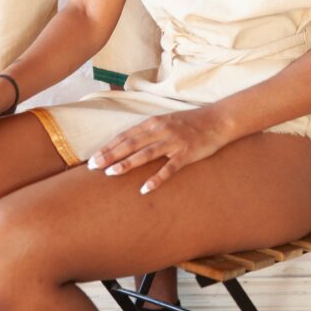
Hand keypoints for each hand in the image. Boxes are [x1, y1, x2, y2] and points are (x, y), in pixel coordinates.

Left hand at [86, 107, 230, 194]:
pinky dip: (157, 178)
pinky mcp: (187, 153)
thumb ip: (148, 131)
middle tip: (93, 167)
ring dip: (128, 163)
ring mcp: (174, 142)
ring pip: (146, 153)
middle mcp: (161, 130)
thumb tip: (127, 144)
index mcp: (154, 122)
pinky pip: (169, 168)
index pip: (125, 135)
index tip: (92, 157)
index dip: (108, 146)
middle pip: (131, 143)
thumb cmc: (189, 123)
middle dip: (110, 155)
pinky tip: (145, 189)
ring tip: (111, 173)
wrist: (217, 120)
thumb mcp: (166, 122)